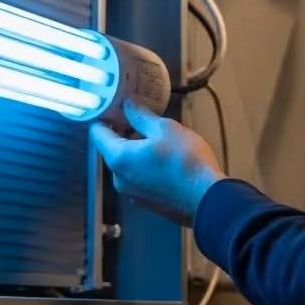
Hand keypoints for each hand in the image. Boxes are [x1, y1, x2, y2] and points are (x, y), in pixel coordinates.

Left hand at [90, 101, 226, 226]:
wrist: (207, 198)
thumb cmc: (185, 161)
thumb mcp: (163, 128)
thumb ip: (139, 115)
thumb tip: (126, 104)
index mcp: (118, 158)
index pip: (97, 133)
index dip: (103, 117)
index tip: (112, 106)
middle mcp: (119, 178)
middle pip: (111, 149)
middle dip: (121, 132)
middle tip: (137, 117)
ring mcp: (131, 192)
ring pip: (125, 163)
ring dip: (134, 148)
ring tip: (154, 136)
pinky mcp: (145, 200)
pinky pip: (137, 177)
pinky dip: (143, 165)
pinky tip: (161, 157)